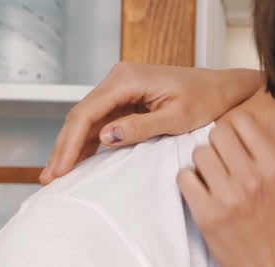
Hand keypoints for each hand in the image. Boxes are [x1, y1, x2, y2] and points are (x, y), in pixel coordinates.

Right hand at [41, 63, 264, 183]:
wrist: (224, 89)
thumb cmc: (207, 101)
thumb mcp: (177, 118)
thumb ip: (141, 127)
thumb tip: (104, 138)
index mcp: (126, 78)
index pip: (87, 113)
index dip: (70, 144)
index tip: (60, 169)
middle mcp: (118, 78)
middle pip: (80, 116)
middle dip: (64, 148)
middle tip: (50, 179)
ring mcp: (121, 88)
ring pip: (87, 120)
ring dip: (72, 147)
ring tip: (57, 175)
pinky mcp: (127, 99)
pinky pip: (101, 121)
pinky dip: (88, 142)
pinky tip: (77, 162)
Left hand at [178, 106, 274, 266]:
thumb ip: (266, 156)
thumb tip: (236, 126)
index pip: (242, 121)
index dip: (233, 131)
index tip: (233, 146)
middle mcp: (253, 178)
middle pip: (217, 134)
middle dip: (215, 147)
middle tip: (220, 166)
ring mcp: (229, 196)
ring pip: (198, 154)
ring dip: (201, 166)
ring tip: (212, 183)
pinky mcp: (207, 213)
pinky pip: (184, 177)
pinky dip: (189, 183)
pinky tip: (200, 195)